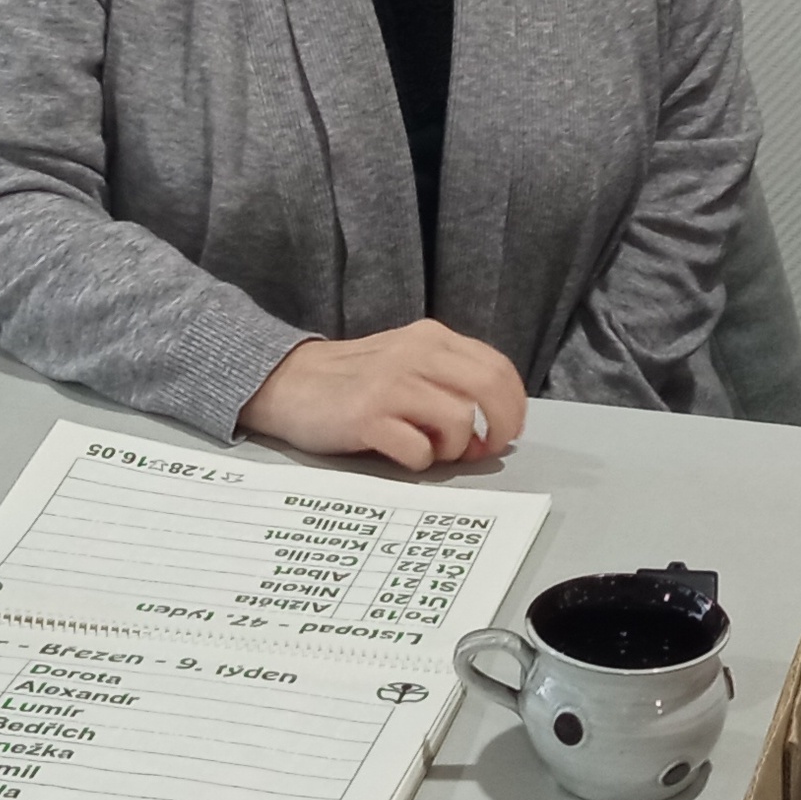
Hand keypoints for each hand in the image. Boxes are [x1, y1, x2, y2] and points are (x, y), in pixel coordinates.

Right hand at [240, 322, 528, 471]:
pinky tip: (402, 454)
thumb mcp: (406, 364)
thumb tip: (488, 433)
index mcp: (431, 338)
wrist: (287, 383)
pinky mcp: (367, 415)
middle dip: (499, 426)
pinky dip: (419, 461)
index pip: (497, 367)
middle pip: (489, 388)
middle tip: (485, 449)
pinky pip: (419, 449)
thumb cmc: (354, 381)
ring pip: (458, 420)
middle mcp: (416, 353)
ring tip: (430, 450)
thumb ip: (447, 385)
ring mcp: (391, 383)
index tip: (506, 431)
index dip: (513, 405)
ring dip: (453, 448)